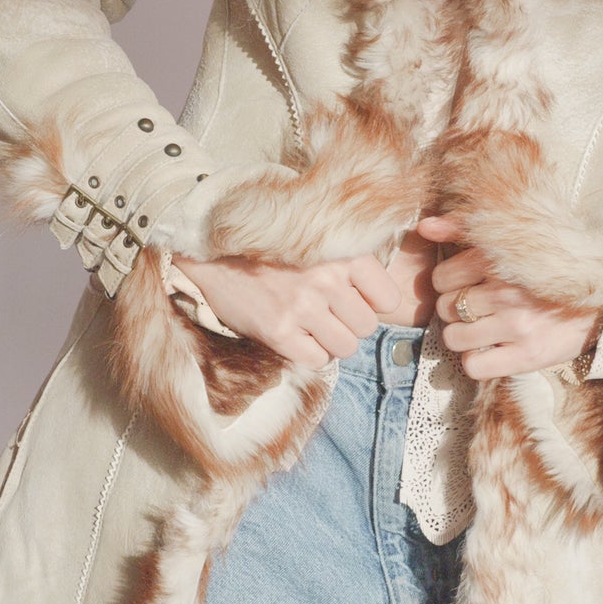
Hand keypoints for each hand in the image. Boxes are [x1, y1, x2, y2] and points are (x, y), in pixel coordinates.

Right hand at [166, 251, 415, 365]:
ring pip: (346, 347)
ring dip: (331, 342)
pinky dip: (309, 354)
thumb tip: (383, 300)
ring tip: (311, 326)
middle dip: (350, 325)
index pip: (389, 299)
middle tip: (327, 314)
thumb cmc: (271, 250)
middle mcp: (326, 278)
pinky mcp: (278, 331)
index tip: (356, 300)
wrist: (213, 256)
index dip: (374, 305)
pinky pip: (316, 360)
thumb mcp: (316, 243)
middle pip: (368, 327)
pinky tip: (294, 336)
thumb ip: (349, 264)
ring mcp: (302, 306)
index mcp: (342, 253)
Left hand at [415, 214, 602, 379]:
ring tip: (481, 330)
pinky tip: (491, 350)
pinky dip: (475, 361)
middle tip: (476, 309)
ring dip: (462, 337)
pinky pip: (473, 366)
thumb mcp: (512, 241)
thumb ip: (464, 227)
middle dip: (455, 310)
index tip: (466, 286)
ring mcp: (517, 325)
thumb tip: (424, 227)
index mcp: (502, 259)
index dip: (448, 285)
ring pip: (454, 338)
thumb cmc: (550, 269)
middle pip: (446, 308)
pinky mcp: (528, 356)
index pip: (442, 278)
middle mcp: (507, 291)